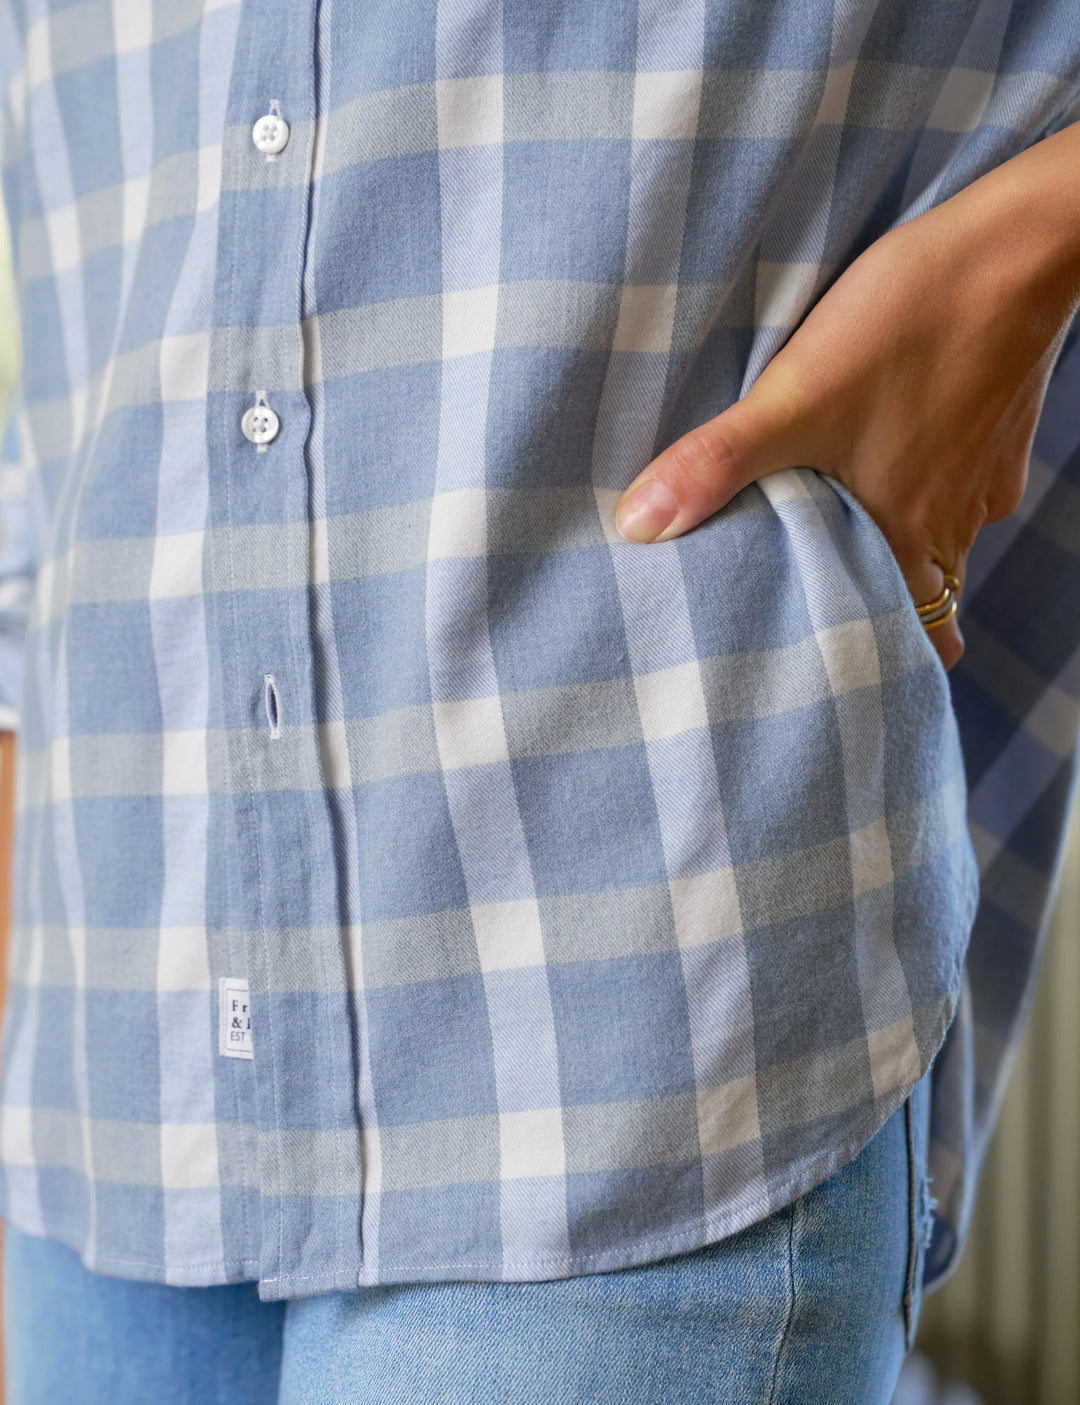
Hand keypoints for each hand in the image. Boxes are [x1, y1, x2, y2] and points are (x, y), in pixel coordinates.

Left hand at [614, 123, 1079, 670]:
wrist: (1022, 243)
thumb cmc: (912, 321)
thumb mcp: (796, 394)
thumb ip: (717, 463)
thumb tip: (637, 526)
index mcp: (909, 538)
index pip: (913, 646)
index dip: (875, 661)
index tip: (826, 667)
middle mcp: (955, 524)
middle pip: (921, 600)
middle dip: (871, 608)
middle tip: (808, 599)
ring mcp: (983, 479)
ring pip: (937, 541)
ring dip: (891, 542)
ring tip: (827, 525)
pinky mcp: (998, 430)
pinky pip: (957, 484)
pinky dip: (921, 483)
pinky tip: (879, 450)